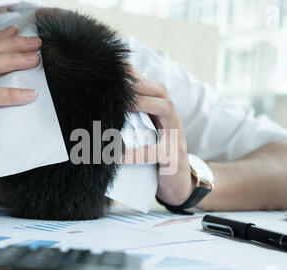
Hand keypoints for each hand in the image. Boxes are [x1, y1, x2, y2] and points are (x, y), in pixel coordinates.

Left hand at [122, 71, 193, 205]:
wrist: (179, 186)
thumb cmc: (158, 159)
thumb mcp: (148, 137)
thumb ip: (135, 123)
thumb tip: (107, 111)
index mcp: (165, 115)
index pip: (153, 88)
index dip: (136, 76)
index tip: (116, 67)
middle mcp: (173, 122)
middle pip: (162, 93)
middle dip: (140, 84)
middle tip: (118, 83)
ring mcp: (176, 139)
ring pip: (167, 111)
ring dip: (145, 103)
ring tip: (123, 104)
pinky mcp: (173, 159)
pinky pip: (155, 153)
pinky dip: (135, 153)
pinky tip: (118, 155)